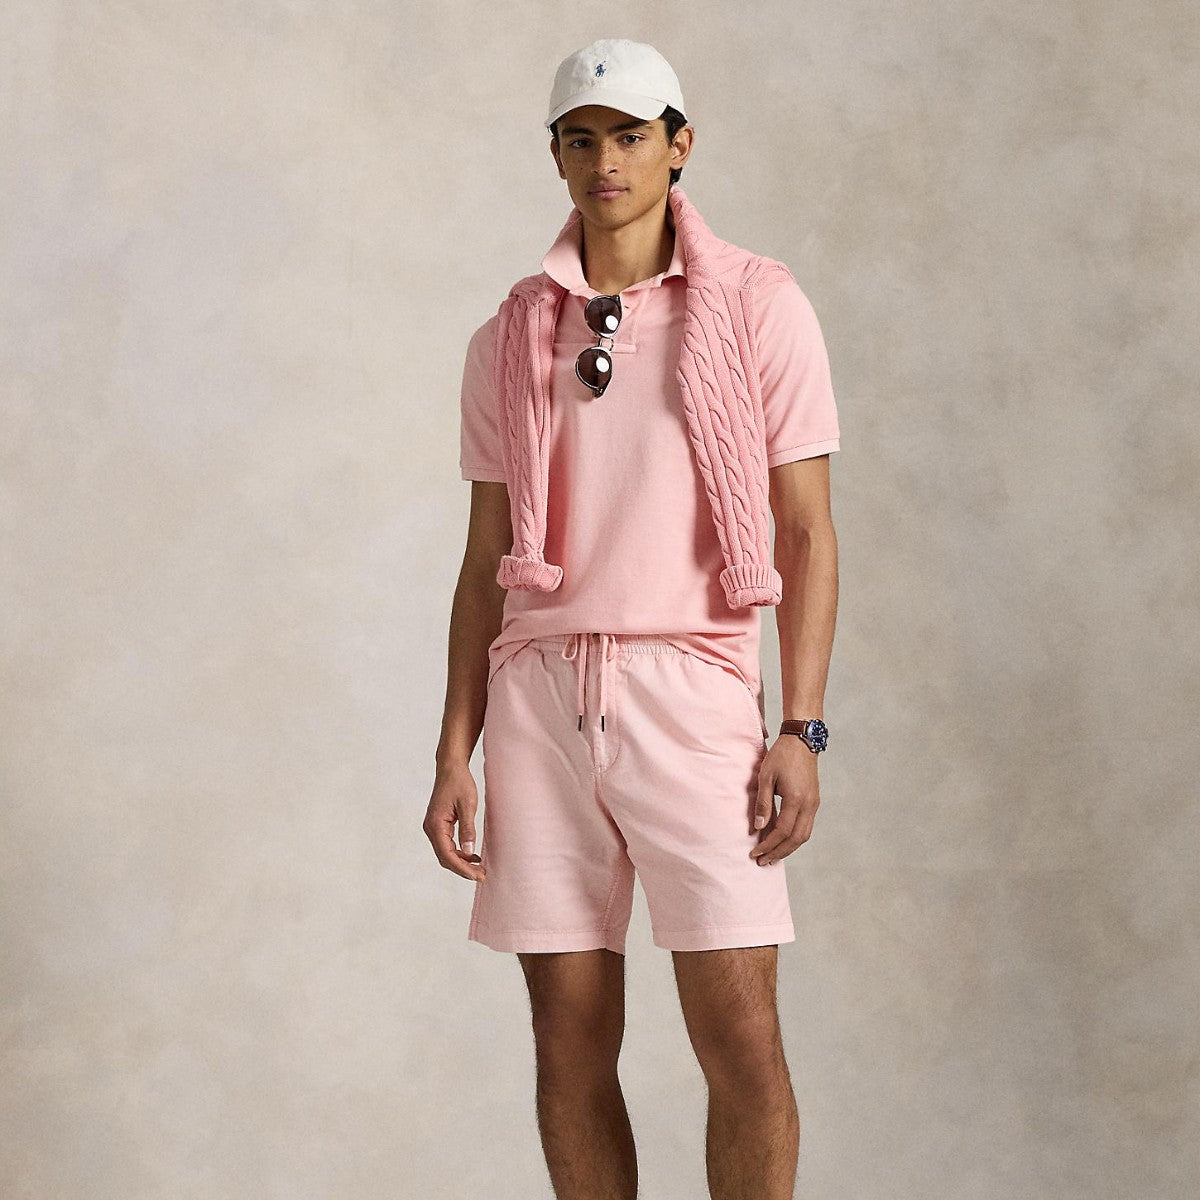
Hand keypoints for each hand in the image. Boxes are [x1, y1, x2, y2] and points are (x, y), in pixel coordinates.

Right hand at [424, 761, 486, 881]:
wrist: (451, 767)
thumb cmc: (459, 783)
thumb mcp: (468, 805)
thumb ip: (468, 829)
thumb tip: (469, 852)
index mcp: (435, 825)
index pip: (447, 855)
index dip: (462, 868)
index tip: (478, 875)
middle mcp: (430, 828)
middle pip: (445, 858)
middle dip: (462, 869)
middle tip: (482, 875)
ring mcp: (433, 827)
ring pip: (445, 853)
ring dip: (461, 862)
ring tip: (479, 868)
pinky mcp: (438, 825)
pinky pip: (447, 845)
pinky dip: (459, 853)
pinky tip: (472, 855)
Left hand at [749, 736, 820, 865]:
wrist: (802, 741)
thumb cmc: (781, 756)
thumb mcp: (766, 776)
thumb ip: (763, 803)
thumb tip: (758, 827)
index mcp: (796, 799)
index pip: (782, 831)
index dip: (768, 845)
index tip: (754, 853)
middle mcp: (809, 805)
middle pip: (796, 839)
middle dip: (778, 853)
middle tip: (762, 861)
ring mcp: (814, 804)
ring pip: (804, 835)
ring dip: (788, 848)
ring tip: (772, 855)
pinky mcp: (814, 801)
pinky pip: (806, 827)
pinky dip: (794, 837)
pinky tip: (782, 840)